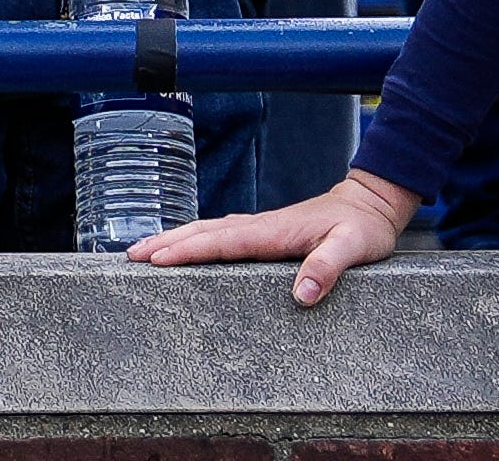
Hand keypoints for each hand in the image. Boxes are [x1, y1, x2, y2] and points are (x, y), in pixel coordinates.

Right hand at [135, 165, 413, 301]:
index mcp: (272, 232)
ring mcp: (259, 227)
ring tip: (143, 251)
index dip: (188, 250)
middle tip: (130, 256)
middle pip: (203, 232)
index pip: (221, 242)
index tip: (157, 259)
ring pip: (207, 230)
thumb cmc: (361, 229)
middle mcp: (259, 226)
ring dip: (174, 239)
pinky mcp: (263, 231)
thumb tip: (302, 294)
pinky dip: (195, 238)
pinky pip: (220, 233)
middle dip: (165, 242)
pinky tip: (185, 245)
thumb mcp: (354, 248)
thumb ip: (328, 267)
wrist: (368, 205)